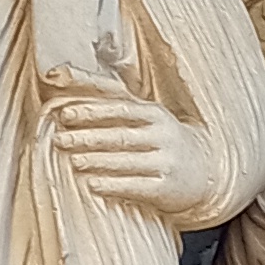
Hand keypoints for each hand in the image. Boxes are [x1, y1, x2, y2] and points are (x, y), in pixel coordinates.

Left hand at [49, 90, 215, 209]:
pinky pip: (135, 186)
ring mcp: (166, 162)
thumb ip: (112, 101)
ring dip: (97, 161)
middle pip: (120, 136)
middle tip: (60, 140)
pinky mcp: (166, 188)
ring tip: (73, 162)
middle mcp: (162, 135)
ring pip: (126, 161)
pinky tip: (92, 185)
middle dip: (87, 138)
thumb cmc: (161, 140)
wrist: (204, 172)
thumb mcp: (145, 116)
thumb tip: (64, 76)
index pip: (120, 109)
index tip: (65, 114)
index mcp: (154, 114)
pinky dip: (112, 185)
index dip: (92, 111)